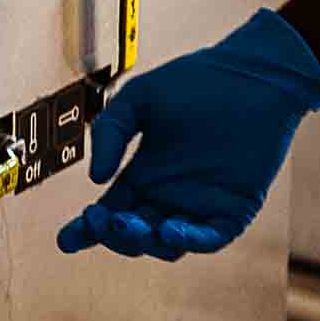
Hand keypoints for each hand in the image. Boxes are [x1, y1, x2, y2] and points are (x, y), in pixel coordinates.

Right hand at [58, 8, 319, 260]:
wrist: (253, 75)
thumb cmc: (197, 82)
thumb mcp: (140, 99)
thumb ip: (111, 132)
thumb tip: (96, 179)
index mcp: (144, 174)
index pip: (110, 211)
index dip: (87, 230)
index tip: (66, 240)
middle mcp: (169, 195)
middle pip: (133, 234)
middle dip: (112, 235)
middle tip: (101, 219)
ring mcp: (200, 205)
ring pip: (166, 245)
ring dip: (145, 242)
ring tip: (133, 223)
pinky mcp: (233, 209)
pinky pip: (210, 238)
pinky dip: (189, 240)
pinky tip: (170, 228)